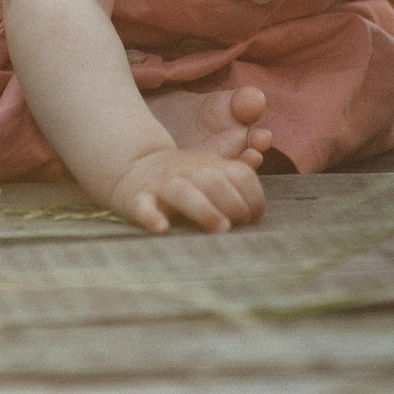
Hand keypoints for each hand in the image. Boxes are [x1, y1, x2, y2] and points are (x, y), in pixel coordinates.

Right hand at [108, 146, 265, 233]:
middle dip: (234, 204)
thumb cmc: (185, 180)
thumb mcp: (211, 174)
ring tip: (221, 228)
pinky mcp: (137, 198)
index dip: (254, 197)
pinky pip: (143, 205)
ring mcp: (162, 184)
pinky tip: (162, 228)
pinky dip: (151, 216)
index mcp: (211, 166)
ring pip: (183, 192)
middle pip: (215, 182)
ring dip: (205, 210)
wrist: (136, 166)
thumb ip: (233, 188)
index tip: (254, 218)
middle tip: (240, 225)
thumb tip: (257, 215)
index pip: (241, 175)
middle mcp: (188, 172)